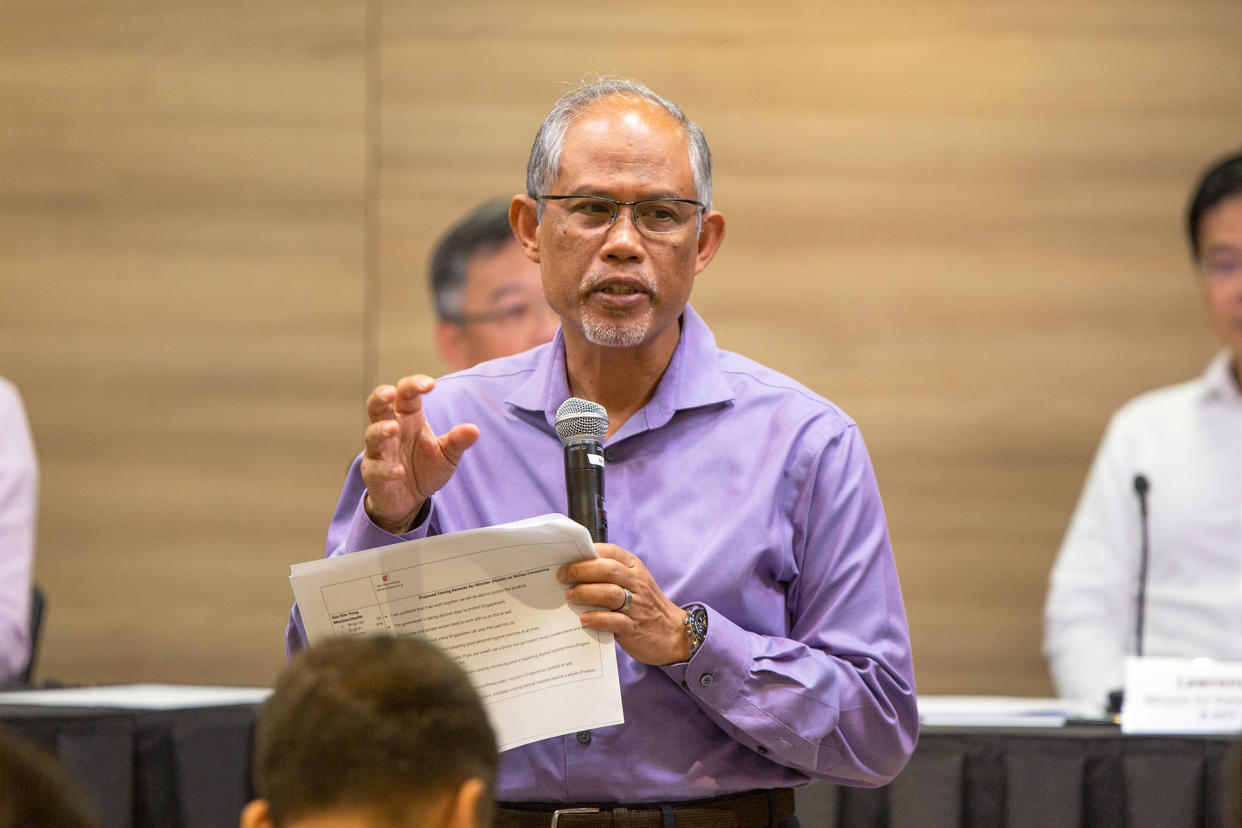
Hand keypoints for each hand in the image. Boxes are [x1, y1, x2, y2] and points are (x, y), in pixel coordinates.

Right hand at [360, 375, 478, 532]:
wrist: (411, 500)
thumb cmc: (426, 468)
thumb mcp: (447, 455)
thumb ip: (458, 441)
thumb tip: (474, 430)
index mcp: (409, 418)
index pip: (406, 394)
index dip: (414, 385)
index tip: (430, 385)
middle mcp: (391, 430)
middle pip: (377, 406)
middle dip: (381, 396)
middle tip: (391, 393)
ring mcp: (379, 451)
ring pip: (372, 434)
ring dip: (381, 430)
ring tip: (393, 429)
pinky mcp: (373, 473)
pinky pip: (375, 468)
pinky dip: (386, 469)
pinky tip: (399, 471)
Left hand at [558, 544, 690, 665]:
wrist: (674, 634)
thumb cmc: (646, 606)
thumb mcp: (634, 584)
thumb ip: (610, 575)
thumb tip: (574, 571)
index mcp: (634, 568)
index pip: (610, 552)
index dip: (587, 552)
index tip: (567, 557)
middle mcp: (637, 584)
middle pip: (607, 570)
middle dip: (581, 570)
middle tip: (562, 576)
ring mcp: (637, 606)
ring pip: (610, 593)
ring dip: (585, 593)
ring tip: (570, 596)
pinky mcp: (634, 628)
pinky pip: (614, 621)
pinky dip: (597, 618)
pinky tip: (583, 619)